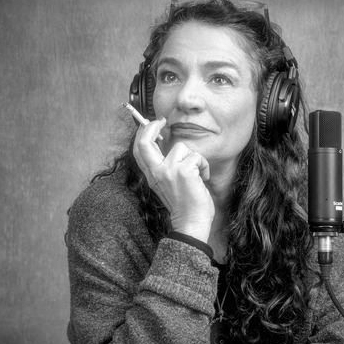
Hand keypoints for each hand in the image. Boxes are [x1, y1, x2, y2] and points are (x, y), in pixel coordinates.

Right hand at [132, 118, 213, 240]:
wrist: (192, 222)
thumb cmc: (185, 204)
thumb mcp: (169, 183)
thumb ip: (165, 166)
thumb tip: (165, 143)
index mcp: (152, 175)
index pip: (139, 149)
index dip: (143, 132)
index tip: (153, 123)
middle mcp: (156, 172)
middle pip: (145, 141)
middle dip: (152, 126)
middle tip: (163, 121)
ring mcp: (169, 171)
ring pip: (182, 147)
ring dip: (194, 158)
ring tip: (197, 174)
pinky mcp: (184, 171)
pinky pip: (197, 157)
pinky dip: (204, 166)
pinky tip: (202, 179)